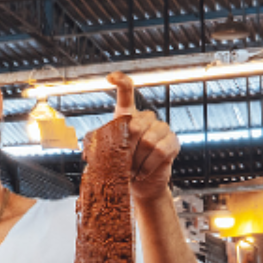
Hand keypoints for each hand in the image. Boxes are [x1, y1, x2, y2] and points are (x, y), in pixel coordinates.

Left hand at [110, 72, 178, 202]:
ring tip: (133, 169)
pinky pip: (161, 151)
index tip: (110, 77)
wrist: (138, 184)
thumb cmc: (121, 167)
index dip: (120, 81)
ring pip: (149, 140)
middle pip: (136, 124)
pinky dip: (148, 165)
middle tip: (123, 162)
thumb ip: (100, 146)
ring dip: (138, 160)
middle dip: (128, 147)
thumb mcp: (106, 154)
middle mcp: (146, 118)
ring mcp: (162, 129)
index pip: (126, 91)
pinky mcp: (173, 142)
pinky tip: (143, 171)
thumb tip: (89, 147)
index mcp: (128, 115)